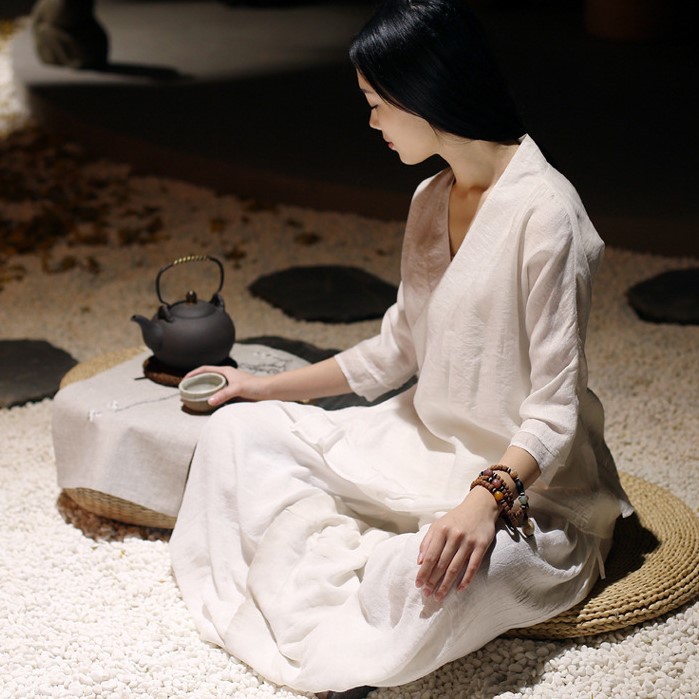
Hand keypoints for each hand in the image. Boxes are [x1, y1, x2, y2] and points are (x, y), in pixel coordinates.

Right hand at [183, 365, 268, 406]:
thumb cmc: (255, 386)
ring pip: (212, 387)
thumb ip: (224, 394)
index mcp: (225, 371)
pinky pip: (217, 395)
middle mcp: (225, 377)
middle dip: (195, 383)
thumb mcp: (238, 389)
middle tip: (185, 391)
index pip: (205, 369)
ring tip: (192, 398)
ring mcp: (228, 385)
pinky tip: (206, 405)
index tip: (184, 380)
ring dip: (202, 391)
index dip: (193, 373)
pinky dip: (210, 398)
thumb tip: (210, 401)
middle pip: (206, 378)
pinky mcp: (232, 394)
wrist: (268, 391)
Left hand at [415, 486, 498, 601]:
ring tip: (439, 596)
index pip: (430, 556)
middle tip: (427, 595)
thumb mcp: (438, 524)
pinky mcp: (481, 546)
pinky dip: (466, 580)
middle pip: (441, 564)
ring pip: (455, 568)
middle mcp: (454, 536)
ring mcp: (468, 542)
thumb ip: (427, 541)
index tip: (418, 585)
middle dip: (433, 581)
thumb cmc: (456, 518)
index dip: (423, 572)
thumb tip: (419, 561)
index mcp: (441, 530)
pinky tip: (459, 590)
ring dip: (446, 584)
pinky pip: (473, 566)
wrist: (480, 506)